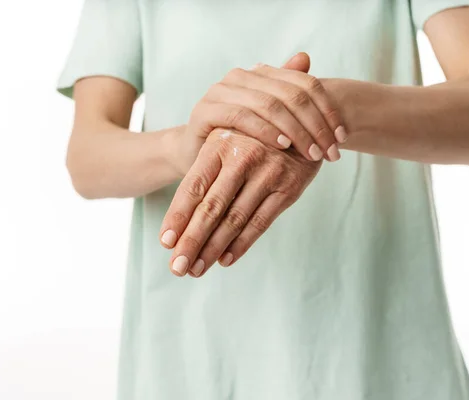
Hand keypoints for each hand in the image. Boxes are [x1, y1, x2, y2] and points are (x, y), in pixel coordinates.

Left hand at [159, 127, 321, 276]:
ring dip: (213, 249)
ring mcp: (267, 174)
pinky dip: (241, 244)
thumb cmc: (251, 138)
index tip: (165, 242)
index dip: (178, 216)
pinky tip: (225, 260)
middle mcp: (242, 158)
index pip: (193, 187)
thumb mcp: (226, 142)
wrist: (302, 123)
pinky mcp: (288, 188)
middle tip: (177, 267)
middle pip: (211, 208)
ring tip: (196, 270)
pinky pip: (261, 222)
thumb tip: (179, 223)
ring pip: (235, 219)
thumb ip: (206, 174)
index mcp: (219, 146)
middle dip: (191, 241)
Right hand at [172, 52, 346, 174]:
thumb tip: (306, 58)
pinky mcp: (205, 110)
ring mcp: (220, 92)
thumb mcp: (270, 122)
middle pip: (290, 94)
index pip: (304, 83)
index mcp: (260, 74)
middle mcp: (239, 77)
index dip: (327, 110)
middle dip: (315, 125)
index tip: (342, 138)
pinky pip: (241, 116)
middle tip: (330, 152)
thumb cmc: (238, 141)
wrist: (198, 159)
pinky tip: (283, 146)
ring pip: (269, 104)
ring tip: (312, 153)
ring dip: (296, 130)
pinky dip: (265, 130)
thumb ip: (288, 93)